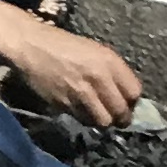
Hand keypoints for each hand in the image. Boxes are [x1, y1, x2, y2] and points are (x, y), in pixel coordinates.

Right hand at [0, 14, 142, 128]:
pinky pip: (83, 119)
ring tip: (98, 114)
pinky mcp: (65, 104)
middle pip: (121, 112)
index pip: (134, 92)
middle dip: (121, 118)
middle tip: (117, 117)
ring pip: (103, 121)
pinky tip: (80, 109)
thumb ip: (112, 72)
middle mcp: (98, 77)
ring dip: (102, 120)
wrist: (32, 46)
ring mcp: (81, 93)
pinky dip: (84, 118)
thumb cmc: (64, 45)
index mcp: (108, 61)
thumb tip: (125, 95)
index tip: (126, 102)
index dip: (132, 101)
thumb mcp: (95, 51)